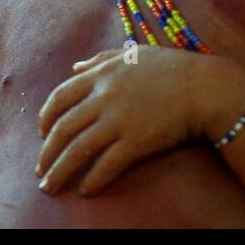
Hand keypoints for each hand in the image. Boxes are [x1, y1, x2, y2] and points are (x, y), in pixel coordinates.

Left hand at [35, 44, 210, 196]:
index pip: (59, 97)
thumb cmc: (171, 67)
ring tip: (50, 186)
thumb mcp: (132, 54)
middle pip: (63, 128)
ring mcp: (119, 120)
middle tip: (40, 170)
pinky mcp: (136, 142)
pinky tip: (85, 190)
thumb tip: (75, 66)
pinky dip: (92, 180)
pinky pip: (106, 165)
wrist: (203, 87)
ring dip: (60, 171)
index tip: (41, 134)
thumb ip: (101, 59)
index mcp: (101, 74)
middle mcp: (104, 96)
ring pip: (78, 150)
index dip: (44, 118)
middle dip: (46, 153)